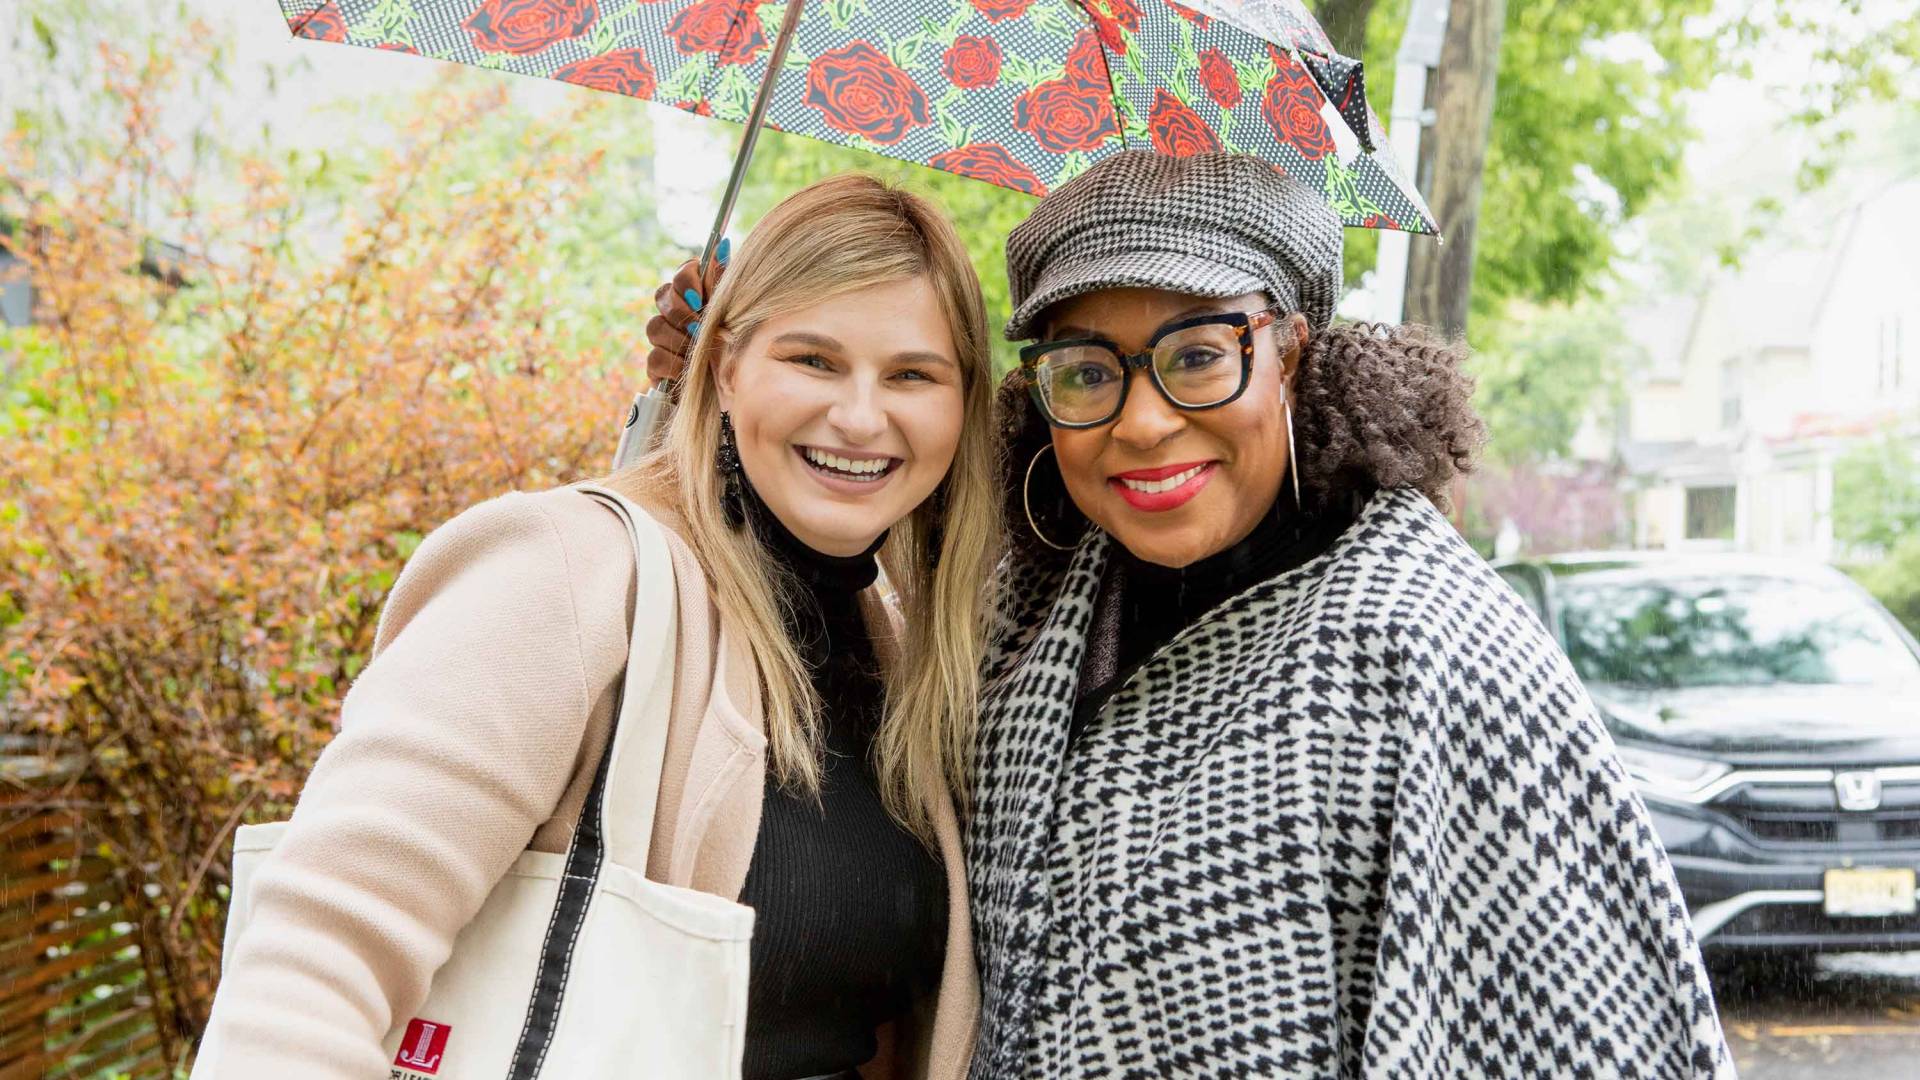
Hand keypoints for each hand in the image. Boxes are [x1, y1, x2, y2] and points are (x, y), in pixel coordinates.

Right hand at [646, 239, 727, 384]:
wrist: (734, 394)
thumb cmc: (737, 351)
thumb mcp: (735, 317)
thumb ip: (724, 283)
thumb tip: (723, 245)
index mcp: (697, 297)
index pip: (682, 274)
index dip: (686, 281)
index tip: (699, 298)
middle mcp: (676, 313)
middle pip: (662, 297)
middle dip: (681, 313)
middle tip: (698, 328)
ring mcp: (663, 339)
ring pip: (654, 327)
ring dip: (678, 340)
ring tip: (696, 350)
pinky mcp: (657, 367)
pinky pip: (654, 358)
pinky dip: (673, 364)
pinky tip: (687, 370)